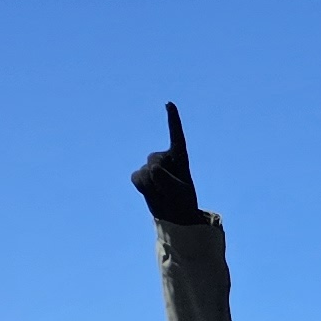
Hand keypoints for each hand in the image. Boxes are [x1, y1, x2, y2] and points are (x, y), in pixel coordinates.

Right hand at [129, 102, 199, 224]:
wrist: (175, 216)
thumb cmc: (183, 203)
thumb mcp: (180, 193)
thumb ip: (168, 180)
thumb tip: (152, 168)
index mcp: (180, 158)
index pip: (176, 136)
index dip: (173, 120)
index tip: (170, 104)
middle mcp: (165, 159)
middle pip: (155, 160)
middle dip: (161, 178)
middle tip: (170, 192)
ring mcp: (151, 166)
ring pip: (146, 171)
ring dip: (153, 186)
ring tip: (162, 194)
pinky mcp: (141, 175)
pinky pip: (137, 178)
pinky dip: (143, 187)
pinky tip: (151, 192)